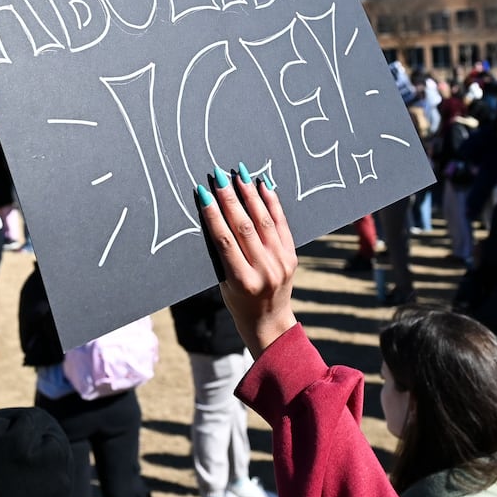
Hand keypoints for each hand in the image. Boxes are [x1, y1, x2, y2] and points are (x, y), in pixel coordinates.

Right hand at [195, 164, 298, 355]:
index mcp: (242, 281)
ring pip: (263, 221)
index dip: (213, 215)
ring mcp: (281, 263)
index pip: (225, 240)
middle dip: (230, 198)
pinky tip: (263, 186)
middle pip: (244, 227)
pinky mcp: (292, 256)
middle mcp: (264, 271)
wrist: (270, 322)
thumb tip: (214, 213)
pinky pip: (281, 224)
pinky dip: (272, 203)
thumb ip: (222, 254)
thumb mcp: (224, 283)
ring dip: (250, 195)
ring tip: (240, 175)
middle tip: (219, 176)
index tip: (204, 193)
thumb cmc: (238, 303)